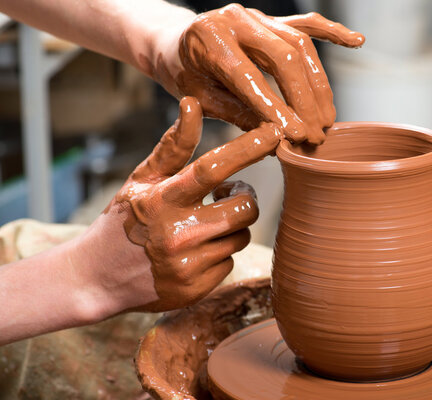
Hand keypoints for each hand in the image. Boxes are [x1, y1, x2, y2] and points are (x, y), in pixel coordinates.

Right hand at [84, 96, 280, 313]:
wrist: (96, 278)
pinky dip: (219, 253)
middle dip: (245, 197)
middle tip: (228, 193)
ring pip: (241, 236)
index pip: (212, 169)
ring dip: (231, 226)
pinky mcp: (197, 289)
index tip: (273, 133)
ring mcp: (189, 265)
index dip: (246, 149)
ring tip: (205, 223)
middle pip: (245, 209)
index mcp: (163, 199)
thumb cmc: (124, 219)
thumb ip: (173, 146)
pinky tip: (195, 251)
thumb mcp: (142, 180)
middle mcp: (178, 234)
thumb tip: (193, 104)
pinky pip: (230, 262)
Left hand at [150, 4, 363, 144]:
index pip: (249, 77)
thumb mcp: (201, 100)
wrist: (174, 44)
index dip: (276, 108)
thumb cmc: (185, 75)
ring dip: (318, 84)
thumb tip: (278, 138)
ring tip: (326, 119)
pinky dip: (332, 32)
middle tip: (316, 133)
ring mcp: (256, 16)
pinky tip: (355, 41)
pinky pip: (306, 23)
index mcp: (209, 39)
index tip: (297, 136)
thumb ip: (238, 115)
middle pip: (284, 57)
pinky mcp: (271, 19)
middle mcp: (235, 19)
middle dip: (305, 100)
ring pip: (300, 45)